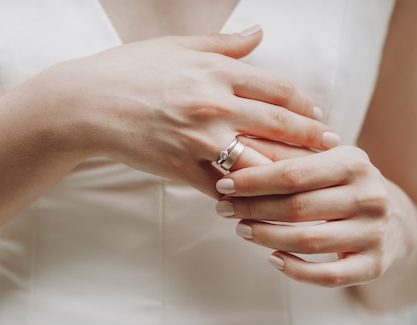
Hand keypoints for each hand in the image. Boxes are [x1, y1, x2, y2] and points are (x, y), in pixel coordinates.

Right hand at [38, 28, 335, 196]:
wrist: (84, 104)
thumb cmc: (128, 70)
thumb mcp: (176, 47)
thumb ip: (223, 44)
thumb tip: (260, 33)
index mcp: (216, 71)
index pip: (280, 90)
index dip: (306, 106)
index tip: (319, 117)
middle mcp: (214, 104)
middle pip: (279, 125)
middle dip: (311, 139)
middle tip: (332, 149)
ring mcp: (197, 139)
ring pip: (257, 161)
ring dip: (285, 173)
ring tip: (304, 180)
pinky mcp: (179, 168)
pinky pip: (220, 186)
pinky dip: (240, 194)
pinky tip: (256, 200)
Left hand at [215, 141, 413, 287]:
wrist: (395, 219)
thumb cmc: (342, 186)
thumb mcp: (322, 162)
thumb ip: (284, 157)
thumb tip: (235, 150)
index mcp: (354, 163)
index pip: (293, 173)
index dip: (253, 181)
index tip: (223, 185)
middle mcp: (369, 197)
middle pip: (297, 208)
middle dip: (252, 209)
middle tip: (223, 209)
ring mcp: (374, 234)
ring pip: (308, 242)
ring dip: (266, 237)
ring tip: (242, 229)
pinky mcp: (374, 265)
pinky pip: (327, 276)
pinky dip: (295, 270)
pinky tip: (273, 259)